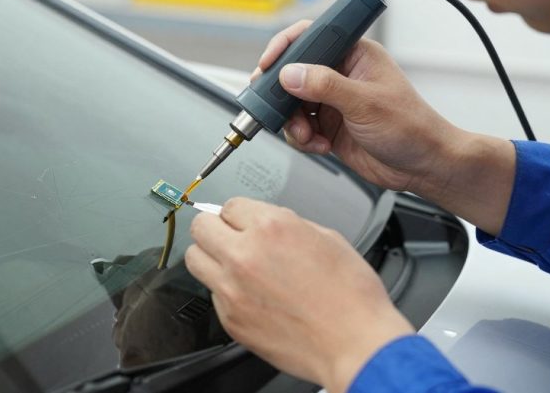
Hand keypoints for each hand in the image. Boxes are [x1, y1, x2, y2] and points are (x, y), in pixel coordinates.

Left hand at [185, 197, 412, 390]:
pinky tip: (250, 295)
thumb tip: (267, 221)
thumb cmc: (351, 295)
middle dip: (215, 227)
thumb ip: (288, 223)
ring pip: (194, 259)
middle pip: (201, 226)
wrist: (355, 344)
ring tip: (231, 264)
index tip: (243, 221)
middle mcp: (245, 255)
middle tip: (229, 236)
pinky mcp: (231, 319)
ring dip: (211, 256)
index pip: (229, 204)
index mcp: (271, 227)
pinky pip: (212, 294)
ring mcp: (233, 290)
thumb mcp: (327, 237)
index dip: (240, 213)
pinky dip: (225, 291)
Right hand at [252, 21, 461, 195]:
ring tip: (307, 135)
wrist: (423, 167)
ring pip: (292, 104)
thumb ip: (325, 86)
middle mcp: (340, 75)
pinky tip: (320, 146)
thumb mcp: (366, 103)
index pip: (311, 37)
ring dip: (292, 122)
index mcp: (354, 54)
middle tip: (275, 106)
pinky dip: (302, 139)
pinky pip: (300, 128)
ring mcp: (332, 102)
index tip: (269, 65)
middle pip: (294, 73)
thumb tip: (291, 74)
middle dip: (282, 94)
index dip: (285, 47)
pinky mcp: (328, 127)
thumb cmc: (411, 127)